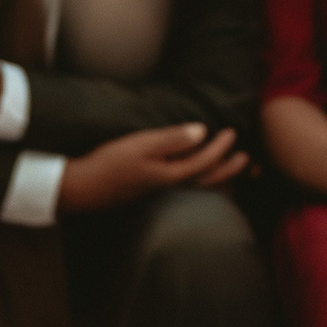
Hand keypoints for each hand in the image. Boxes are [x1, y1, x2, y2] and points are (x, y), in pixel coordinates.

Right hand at [56, 123, 246, 214]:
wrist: (81, 188)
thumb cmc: (108, 163)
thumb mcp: (140, 145)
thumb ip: (171, 139)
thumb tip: (201, 132)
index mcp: (169, 176)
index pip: (203, 162)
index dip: (220, 148)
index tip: (231, 132)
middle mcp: (168, 188)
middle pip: (205, 183)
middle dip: (227, 171)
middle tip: (244, 158)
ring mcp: (158, 194)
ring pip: (195, 190)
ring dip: (214, 181)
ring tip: (227, 174)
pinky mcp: (147, 194)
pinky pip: (182, 190)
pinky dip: (196, 185)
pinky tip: (191, 178)